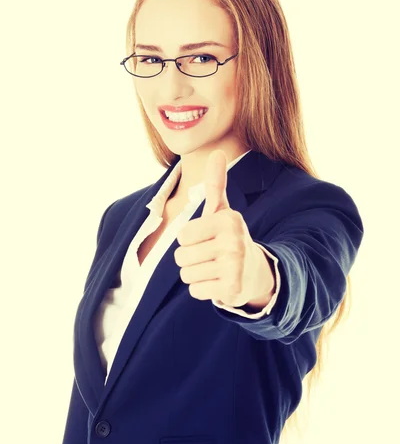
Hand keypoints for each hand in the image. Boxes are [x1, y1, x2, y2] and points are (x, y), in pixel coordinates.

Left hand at [174, 149, 264, 306]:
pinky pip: (195, 291)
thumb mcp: (223, 211)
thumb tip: (217, 151)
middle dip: (190, 259)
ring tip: (214, 268)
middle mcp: (233, 242)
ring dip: (195, 274)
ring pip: (186, 275)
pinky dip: (203, 289)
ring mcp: (234, 267)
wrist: (257, 272)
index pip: (182, 235)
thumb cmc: (230, 238)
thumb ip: (216, 184)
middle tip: (210, 257)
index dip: (189, 239)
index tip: (207, 239)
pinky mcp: (232, 290)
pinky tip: (218, 282)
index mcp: (229, 220)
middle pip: (181, 257)